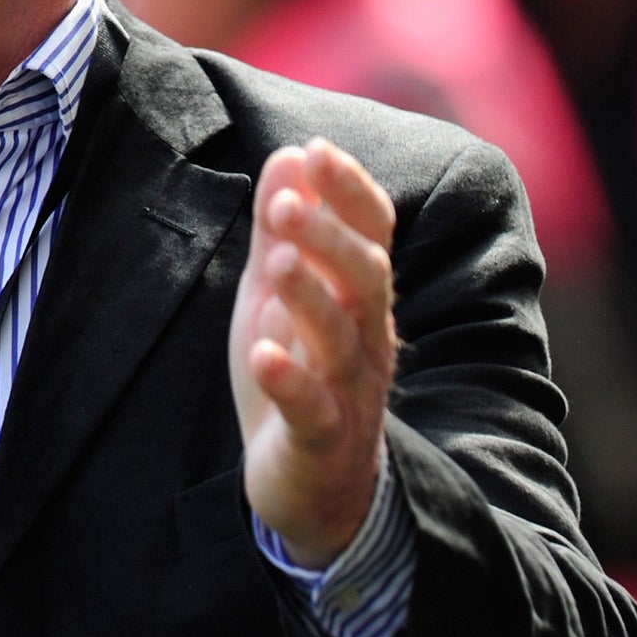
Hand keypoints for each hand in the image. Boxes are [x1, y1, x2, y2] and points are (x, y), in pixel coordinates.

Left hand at [227, 138, 398, 567]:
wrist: (312, 488)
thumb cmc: (298, 376)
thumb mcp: (279, 297)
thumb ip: (284, 232)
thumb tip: (289, 155)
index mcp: (360, 298)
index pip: (372, 233)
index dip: (349, 191)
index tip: (316, 148)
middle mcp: (367, 339)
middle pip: (365, 278)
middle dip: (329, 236)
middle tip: (286, 202)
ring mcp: (350, 391)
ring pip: (343, 339)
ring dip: (312, 298)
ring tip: (279, 263)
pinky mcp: (323, 440)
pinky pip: (314, 409)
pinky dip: (291, 381)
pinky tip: (264, 356)